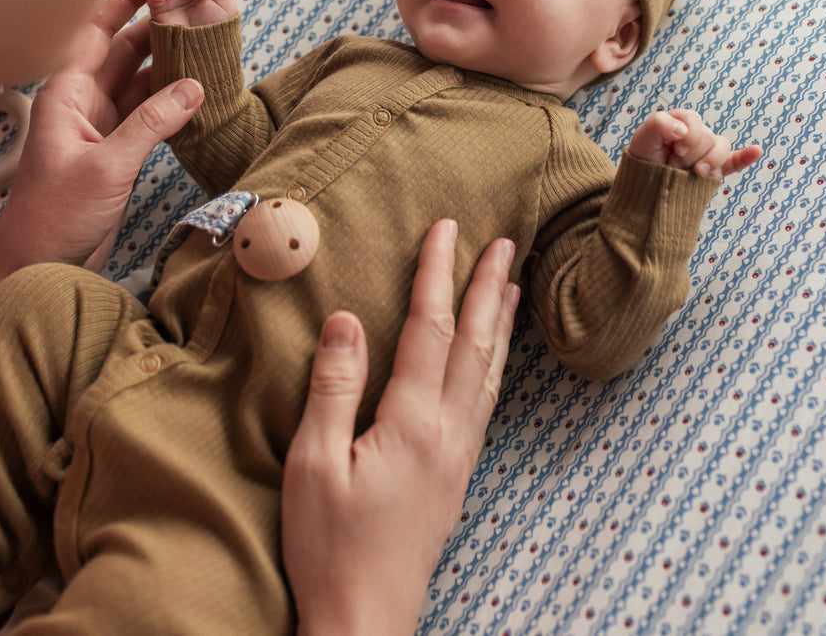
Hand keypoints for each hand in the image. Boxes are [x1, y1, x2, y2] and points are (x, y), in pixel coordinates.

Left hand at [0, 0, 204, 276]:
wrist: (34, 264)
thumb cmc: (54, 215)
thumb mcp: (107, 166)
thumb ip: (153, 123)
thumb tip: (195, 85)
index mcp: (67, 90)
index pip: (100, 27)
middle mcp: (83, 98)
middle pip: (127, 46)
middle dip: (161, 23)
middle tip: (199, 2)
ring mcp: (102, 122)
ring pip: (143, 77)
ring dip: (172, 60)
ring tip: (209, 38)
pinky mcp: (118, 146)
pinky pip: (150, 108)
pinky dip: (174, 97)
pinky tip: (200, 85)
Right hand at [283, 220, 519, 635]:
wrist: (365, 624)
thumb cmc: (329, 547)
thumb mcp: (313, 464)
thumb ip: (334, 387)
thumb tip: (347, 319)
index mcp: (412, 423)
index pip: (430, 330)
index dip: (438, 275)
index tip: (446, 229)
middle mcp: (447, 433)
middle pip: (475, 344)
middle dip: (488, 289)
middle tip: (506, 242)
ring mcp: (457, 456)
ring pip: (489, 374)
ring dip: (501, 324)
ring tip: (513, 287)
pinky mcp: (456, 477)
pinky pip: (486, 403)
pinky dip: (494, 366)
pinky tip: (493, 361)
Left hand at [629, 108, 761, 179]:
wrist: (644, 186)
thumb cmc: (644, 158)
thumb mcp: (643, 138)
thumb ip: (659, 124)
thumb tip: (682, 130)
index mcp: (682, 121)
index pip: (694, 121)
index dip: (687, 136)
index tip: (673, 150)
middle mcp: (697, 134)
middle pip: (707, 137)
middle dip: (689, 155)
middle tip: (672, 164)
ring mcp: (707, 152)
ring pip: (721, 148)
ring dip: (709, 161)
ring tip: (694, 172)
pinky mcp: (715, 170)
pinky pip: (735, 161)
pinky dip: (746, 156)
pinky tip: (756, 150)